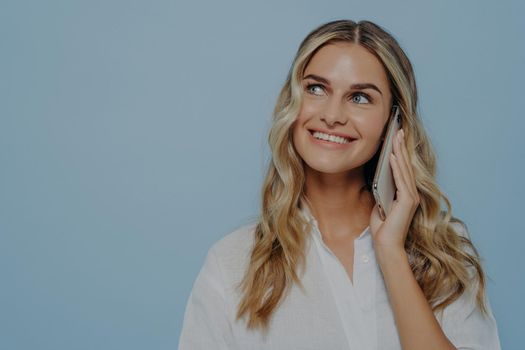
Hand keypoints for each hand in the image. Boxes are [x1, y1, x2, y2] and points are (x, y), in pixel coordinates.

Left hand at [370, 128, 419, 251]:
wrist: (386, 245)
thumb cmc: (382, 228)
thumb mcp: (380, 205)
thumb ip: (382, 192)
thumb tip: (378, 178)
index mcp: (405, 194)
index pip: (403, 170)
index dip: (400, 153)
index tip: (396, 139)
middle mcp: (412, 194)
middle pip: (406, 166)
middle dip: (401, 147)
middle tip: (398, 131)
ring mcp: (411, 197)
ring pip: (405, 170)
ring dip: (399, 153)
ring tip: (395, 138)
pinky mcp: (408, 201)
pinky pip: (401, 180)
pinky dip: (397, 167)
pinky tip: (392, 156)